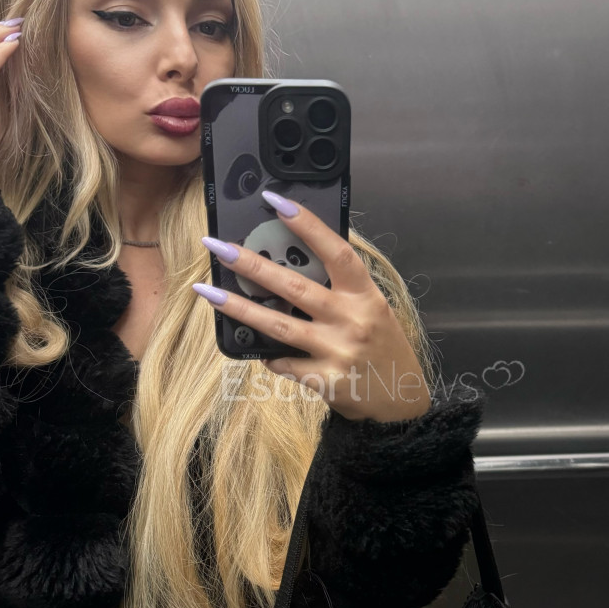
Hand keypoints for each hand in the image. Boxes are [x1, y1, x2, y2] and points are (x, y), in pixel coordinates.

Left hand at [194, 191, 431, 421]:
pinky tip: (260, 350)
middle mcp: (352, 320)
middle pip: (294, 286)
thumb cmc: (384, 351)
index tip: (277, 203)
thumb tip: (294, 266)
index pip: (336, 252)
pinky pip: (284, 363)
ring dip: (239, 307)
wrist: (400, 404)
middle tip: (218, 246)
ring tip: (208, 292)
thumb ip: (342, 291)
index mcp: (365, 296)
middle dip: (251, 264)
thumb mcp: (374, 311)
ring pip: (279, 325)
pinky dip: (269, 354)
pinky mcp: (325, 380)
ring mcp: (338, 351)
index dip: (308, 226)